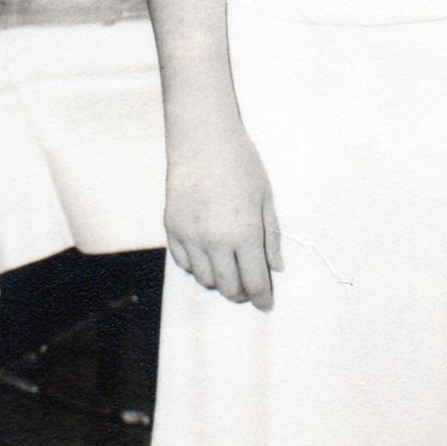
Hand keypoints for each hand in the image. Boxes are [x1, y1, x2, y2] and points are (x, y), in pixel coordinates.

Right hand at [163, 105, 282, 308]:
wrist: (202, 141)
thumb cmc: (241, 165)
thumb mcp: (265, 199)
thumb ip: (271, 237)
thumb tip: (275, 267)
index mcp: (244, 234)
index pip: (254, 282)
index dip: (262, 298)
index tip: (266, 304)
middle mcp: (214, 242)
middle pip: (228, 287)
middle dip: (242, 293)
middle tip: (250, 289)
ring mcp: (189, 237)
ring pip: (204, 279)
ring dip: (219, 281)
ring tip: (230, 271)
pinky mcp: (171, 229)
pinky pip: (184, 263)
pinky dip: (197, 267)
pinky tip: (208, 258)